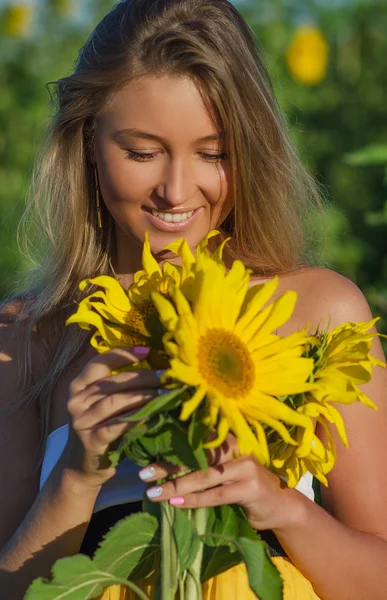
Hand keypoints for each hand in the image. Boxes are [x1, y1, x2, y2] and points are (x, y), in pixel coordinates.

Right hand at [62, 347, 161, 489]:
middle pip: (113, 382)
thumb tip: (151, 362)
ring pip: (116, 401)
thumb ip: (116, 385)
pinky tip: (153, 414)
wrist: (82, 467)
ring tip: (164, 392)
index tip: (147, 351)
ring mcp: (81, 422)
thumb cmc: (100, 428)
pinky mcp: (92, 441)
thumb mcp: (101, 404)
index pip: (99, 362)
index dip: (123, 354)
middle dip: (142, 376)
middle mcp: (76, 401)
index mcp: (78, 386)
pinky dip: (137, 417)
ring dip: (143, 395)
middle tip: (166, 375)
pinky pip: (117, 425)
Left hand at [139, 435, 300, 532]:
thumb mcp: (225, 468)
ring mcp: (245, 466)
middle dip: (167, 465)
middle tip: (143, 473)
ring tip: (153, 492)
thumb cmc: (245, 485)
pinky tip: (176, 503)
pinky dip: (194, 499)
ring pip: (203, 475)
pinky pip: (215, 494)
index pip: (195, 437)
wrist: (280, 505)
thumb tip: (164, 462)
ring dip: (175, 485)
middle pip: (195, 455)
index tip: (147, 449)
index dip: (171, 442)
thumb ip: (204, 461)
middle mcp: (236, 446)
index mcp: (227, 438)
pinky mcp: (250, 487)